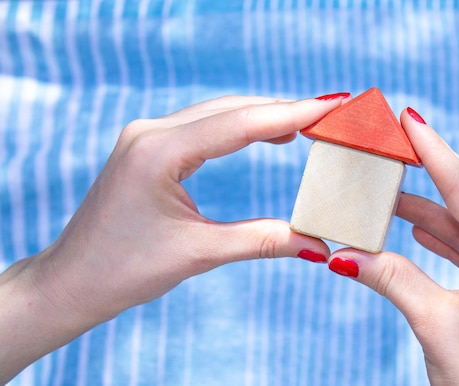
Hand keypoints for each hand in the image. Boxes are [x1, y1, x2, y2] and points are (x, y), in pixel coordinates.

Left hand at [0, 95, 345, 381]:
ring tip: (307, 122)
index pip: (240, 122)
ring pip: (218, 113)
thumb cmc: (125, 270)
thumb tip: (317, 246)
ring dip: (262, 116)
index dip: (291, 113)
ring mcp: (147, 136)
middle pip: (231, 109)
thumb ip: (262, 241)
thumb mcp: (199, 253)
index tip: (332, 105)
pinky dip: (239, 127)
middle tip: (330, 113)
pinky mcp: (148, 147)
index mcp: (159, 152)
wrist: (73, 280)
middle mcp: (151, 133)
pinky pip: (203, 126)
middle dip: (283, 110)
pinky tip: (265, 133)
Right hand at [327, 108, 458, 384]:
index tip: (409, 119)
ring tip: (392, 193)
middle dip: (432, 175)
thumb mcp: (433, 322)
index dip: (434, 152)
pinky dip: (445, 240)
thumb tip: (338, 253)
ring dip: (432, 213)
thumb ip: (389, 277)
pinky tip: (418, 229)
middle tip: (398, 146)